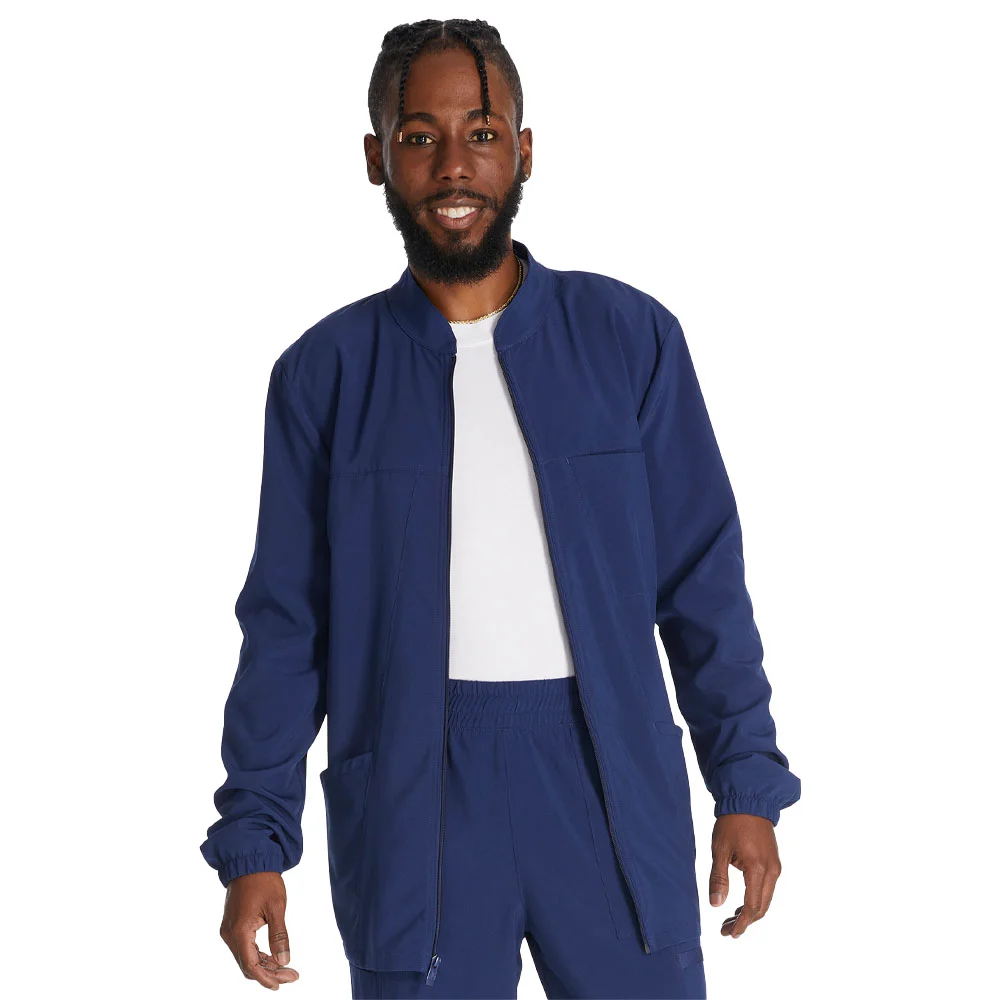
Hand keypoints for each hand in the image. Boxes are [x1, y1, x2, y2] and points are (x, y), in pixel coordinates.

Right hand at [219, 871, 299, 989]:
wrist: (250, 860)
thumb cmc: (264, 880)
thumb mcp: (277, 907)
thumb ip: (279, 936)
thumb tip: (284, 961)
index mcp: (239, 931)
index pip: (251, 965)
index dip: (266, 978)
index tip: (282, 984)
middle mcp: (229, 934)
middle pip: (247, 965)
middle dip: (269, 973)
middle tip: (292, 975)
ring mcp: (229, 930)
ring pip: (245, 958)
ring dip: (264, 965)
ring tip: (287, 968)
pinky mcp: (232, 926)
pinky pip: (244, 948)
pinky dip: (258, 955)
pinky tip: (274, 957)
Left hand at [708, 813, 781, 938]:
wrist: (749, 800)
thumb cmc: (732, 823)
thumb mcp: (720, 849)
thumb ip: (719, 878)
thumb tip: (716, 905)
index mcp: (758, 869)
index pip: (752, 906)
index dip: (741, 923)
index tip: (729, 933)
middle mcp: (772, 871)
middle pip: (762, 907)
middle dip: (745, 921)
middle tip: (726, 929)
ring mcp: (775, 867)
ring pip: (766, 899)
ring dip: (751, 912)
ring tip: (731, 919)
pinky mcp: (774, 862)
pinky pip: (767, 888)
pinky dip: (756, 899)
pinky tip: (741, 902)